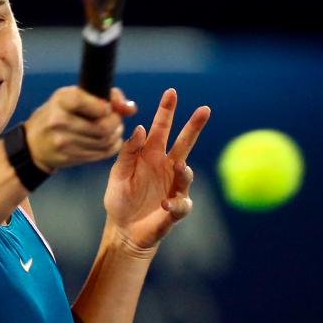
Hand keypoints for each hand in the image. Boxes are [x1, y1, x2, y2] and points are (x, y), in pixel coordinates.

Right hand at [24, 87, 137, 171]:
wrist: (33, 142)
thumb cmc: (59, 113)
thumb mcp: (74, 96)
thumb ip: (105, 97)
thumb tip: (130, 108)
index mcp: (61, 100)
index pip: (95, 104)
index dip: (108, 108)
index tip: (107, 108)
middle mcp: (60, 121)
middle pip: (103, 127)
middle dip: (116, 123)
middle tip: (116, 120)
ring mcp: (63, 142)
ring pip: (104, 142)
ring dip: (115, 136)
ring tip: (112, 130)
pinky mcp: (68, 157)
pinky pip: (100, 154)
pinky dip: (110, 147)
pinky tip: (108, 141)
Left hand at [103, 88, 210, 251]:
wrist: (123, 230)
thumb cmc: (120, 199)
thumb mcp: (118, 173)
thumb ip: (128, 152)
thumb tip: (141, 128)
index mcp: (151, 155)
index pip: (161, 129)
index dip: (166, 111)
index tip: (172, 92)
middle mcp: (166, 167)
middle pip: (184, 143)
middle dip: (194, 126)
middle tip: (205, 109)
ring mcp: (174, 187)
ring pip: (186, 173)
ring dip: (184, 170)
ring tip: (180, 166)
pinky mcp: (176, 210)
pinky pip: (180, 205)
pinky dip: (174, 205)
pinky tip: (164, 204)